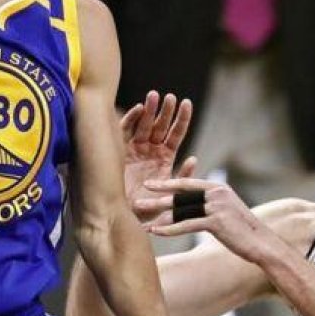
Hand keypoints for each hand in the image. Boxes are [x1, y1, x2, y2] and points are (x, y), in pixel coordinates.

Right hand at [120, 91, 196, 221]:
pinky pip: (126, 132)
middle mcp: (150, 151)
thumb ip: (182, 178)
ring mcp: (135, 150)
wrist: (124, 219)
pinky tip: (138, 109)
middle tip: (170, 97)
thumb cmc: (149, 211)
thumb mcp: (171, 196)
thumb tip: (193, 159)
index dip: (182, 119)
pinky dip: (131, 120)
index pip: (176, 135)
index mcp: (165, 159)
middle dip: (165, 111)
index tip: (187, 103)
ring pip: (144, 125)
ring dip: (149, 110)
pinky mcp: (120, 152)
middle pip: (160, 126)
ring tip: (154, 96)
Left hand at [138, 178, 275, 264]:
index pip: (187, 184)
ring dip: (159, 214)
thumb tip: (196, 207)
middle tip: (138, 199)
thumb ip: (211, 205)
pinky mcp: (216, 221)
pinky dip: (170, 229)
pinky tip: (156, 232)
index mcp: (218, 188)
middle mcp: (216, 193)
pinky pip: (187, 224)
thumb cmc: (244, 231)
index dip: (167, 184)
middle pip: (181, 194)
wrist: (262, 243)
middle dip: (158, 197)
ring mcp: (216, 206)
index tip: (150, 185)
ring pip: (181, 209)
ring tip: (141, 218)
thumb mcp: (227, 212)